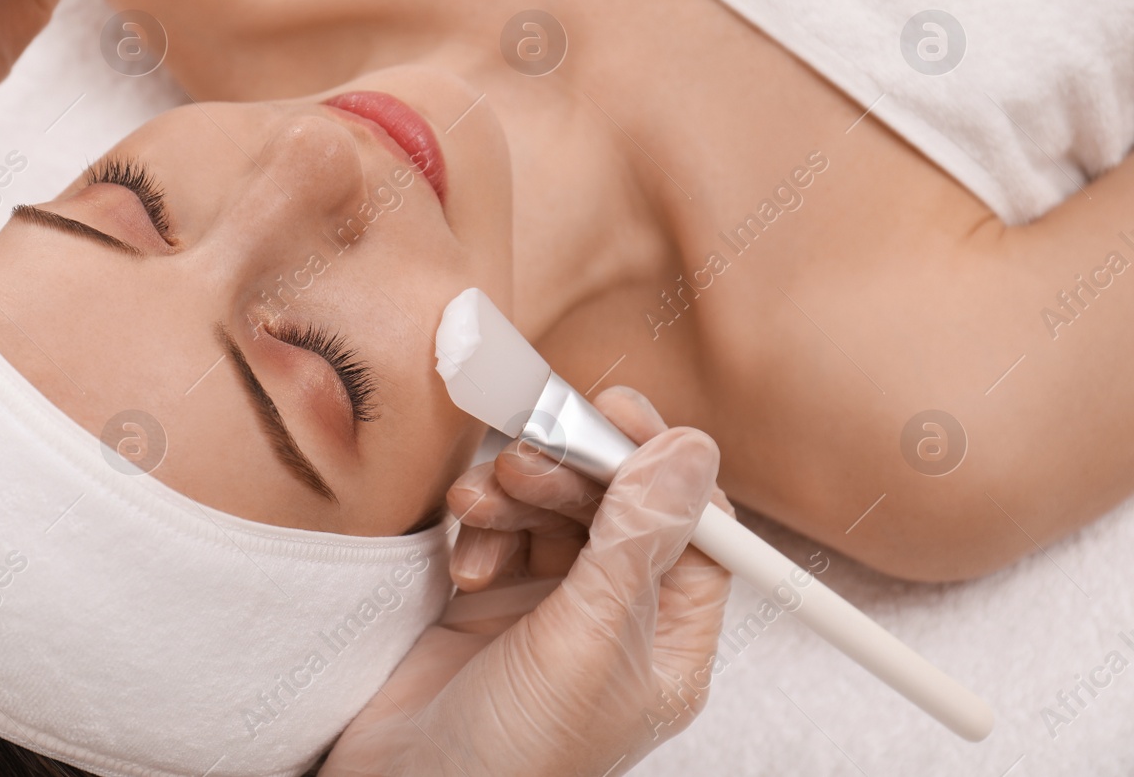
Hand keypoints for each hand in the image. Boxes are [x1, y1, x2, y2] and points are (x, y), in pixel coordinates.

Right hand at [322, 387, 732, 775]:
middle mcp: (616, 620)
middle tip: (529, 456)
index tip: (614, 415)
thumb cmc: (516, 757)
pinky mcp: (486, 605)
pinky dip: (478, 530)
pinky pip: (496, 532)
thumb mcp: (589, 637)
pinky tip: (464, 561)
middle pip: (614, 506)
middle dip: (570, 474)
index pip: (693, 526)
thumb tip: (692, 449)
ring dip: (513, 497)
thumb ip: (637, 537)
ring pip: (549, 511)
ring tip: (480, 506)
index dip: (657, 463)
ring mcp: (549, 611)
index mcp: (670, 640)